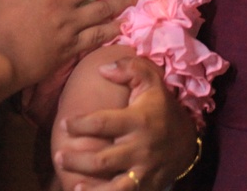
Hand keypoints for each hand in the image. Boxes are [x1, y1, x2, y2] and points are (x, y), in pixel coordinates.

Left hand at [55, 56, 198, 190]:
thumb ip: (129, 68)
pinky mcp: (147, 187)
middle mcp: (140, 148)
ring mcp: (144, 171)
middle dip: (77, 160)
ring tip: (74, 186)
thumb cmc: (161, 107)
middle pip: (102, 159)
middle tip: (59, 156)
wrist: (187, 141)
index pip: (102, 123)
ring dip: (93, 189)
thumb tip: (102, 69)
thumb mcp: (151, 81)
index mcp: (138, 121)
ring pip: (115, 187)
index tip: (65, 123)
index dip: (80, 124)